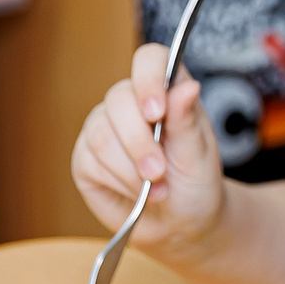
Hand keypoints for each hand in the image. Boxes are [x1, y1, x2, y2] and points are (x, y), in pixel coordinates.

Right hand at [71, 42, 224, 252]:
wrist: (181, 224)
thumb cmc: (196, 184)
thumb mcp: (200, 155)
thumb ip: (188, 121)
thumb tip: (187, 86)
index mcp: (166, 90)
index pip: (150, 59)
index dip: (149, 78)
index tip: (157, 112)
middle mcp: (130, 103)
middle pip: (118, 100)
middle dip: (141, 143)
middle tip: (161, 172)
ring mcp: (103, 128)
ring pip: (102, 135)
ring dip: (131, 169)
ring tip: (158, 189)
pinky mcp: (85, 157)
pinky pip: (90, 161)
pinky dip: (119, 182)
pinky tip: (138, 194)